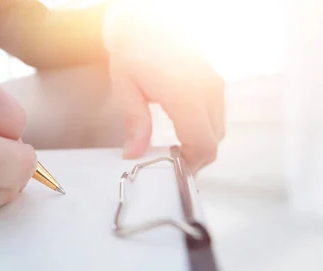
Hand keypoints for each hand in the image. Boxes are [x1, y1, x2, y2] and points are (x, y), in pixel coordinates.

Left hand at [104, 3, 224, 172]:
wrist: (148, 25)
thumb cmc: (134, 52)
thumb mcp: (126, 87)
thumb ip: (134, 123)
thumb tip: (134, 154)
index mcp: (184, 92)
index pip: (202, 142)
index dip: (193, 164)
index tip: (176, 171)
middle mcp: (206, 89)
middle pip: (214, 141)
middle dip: (196, 158)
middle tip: (173, 164)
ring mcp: (214, 84)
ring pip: (218, 130)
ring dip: (202, 145)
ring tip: (178, 150)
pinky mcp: (215, 82)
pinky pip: (217, 116)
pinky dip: (205, 130)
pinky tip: (185, 132)